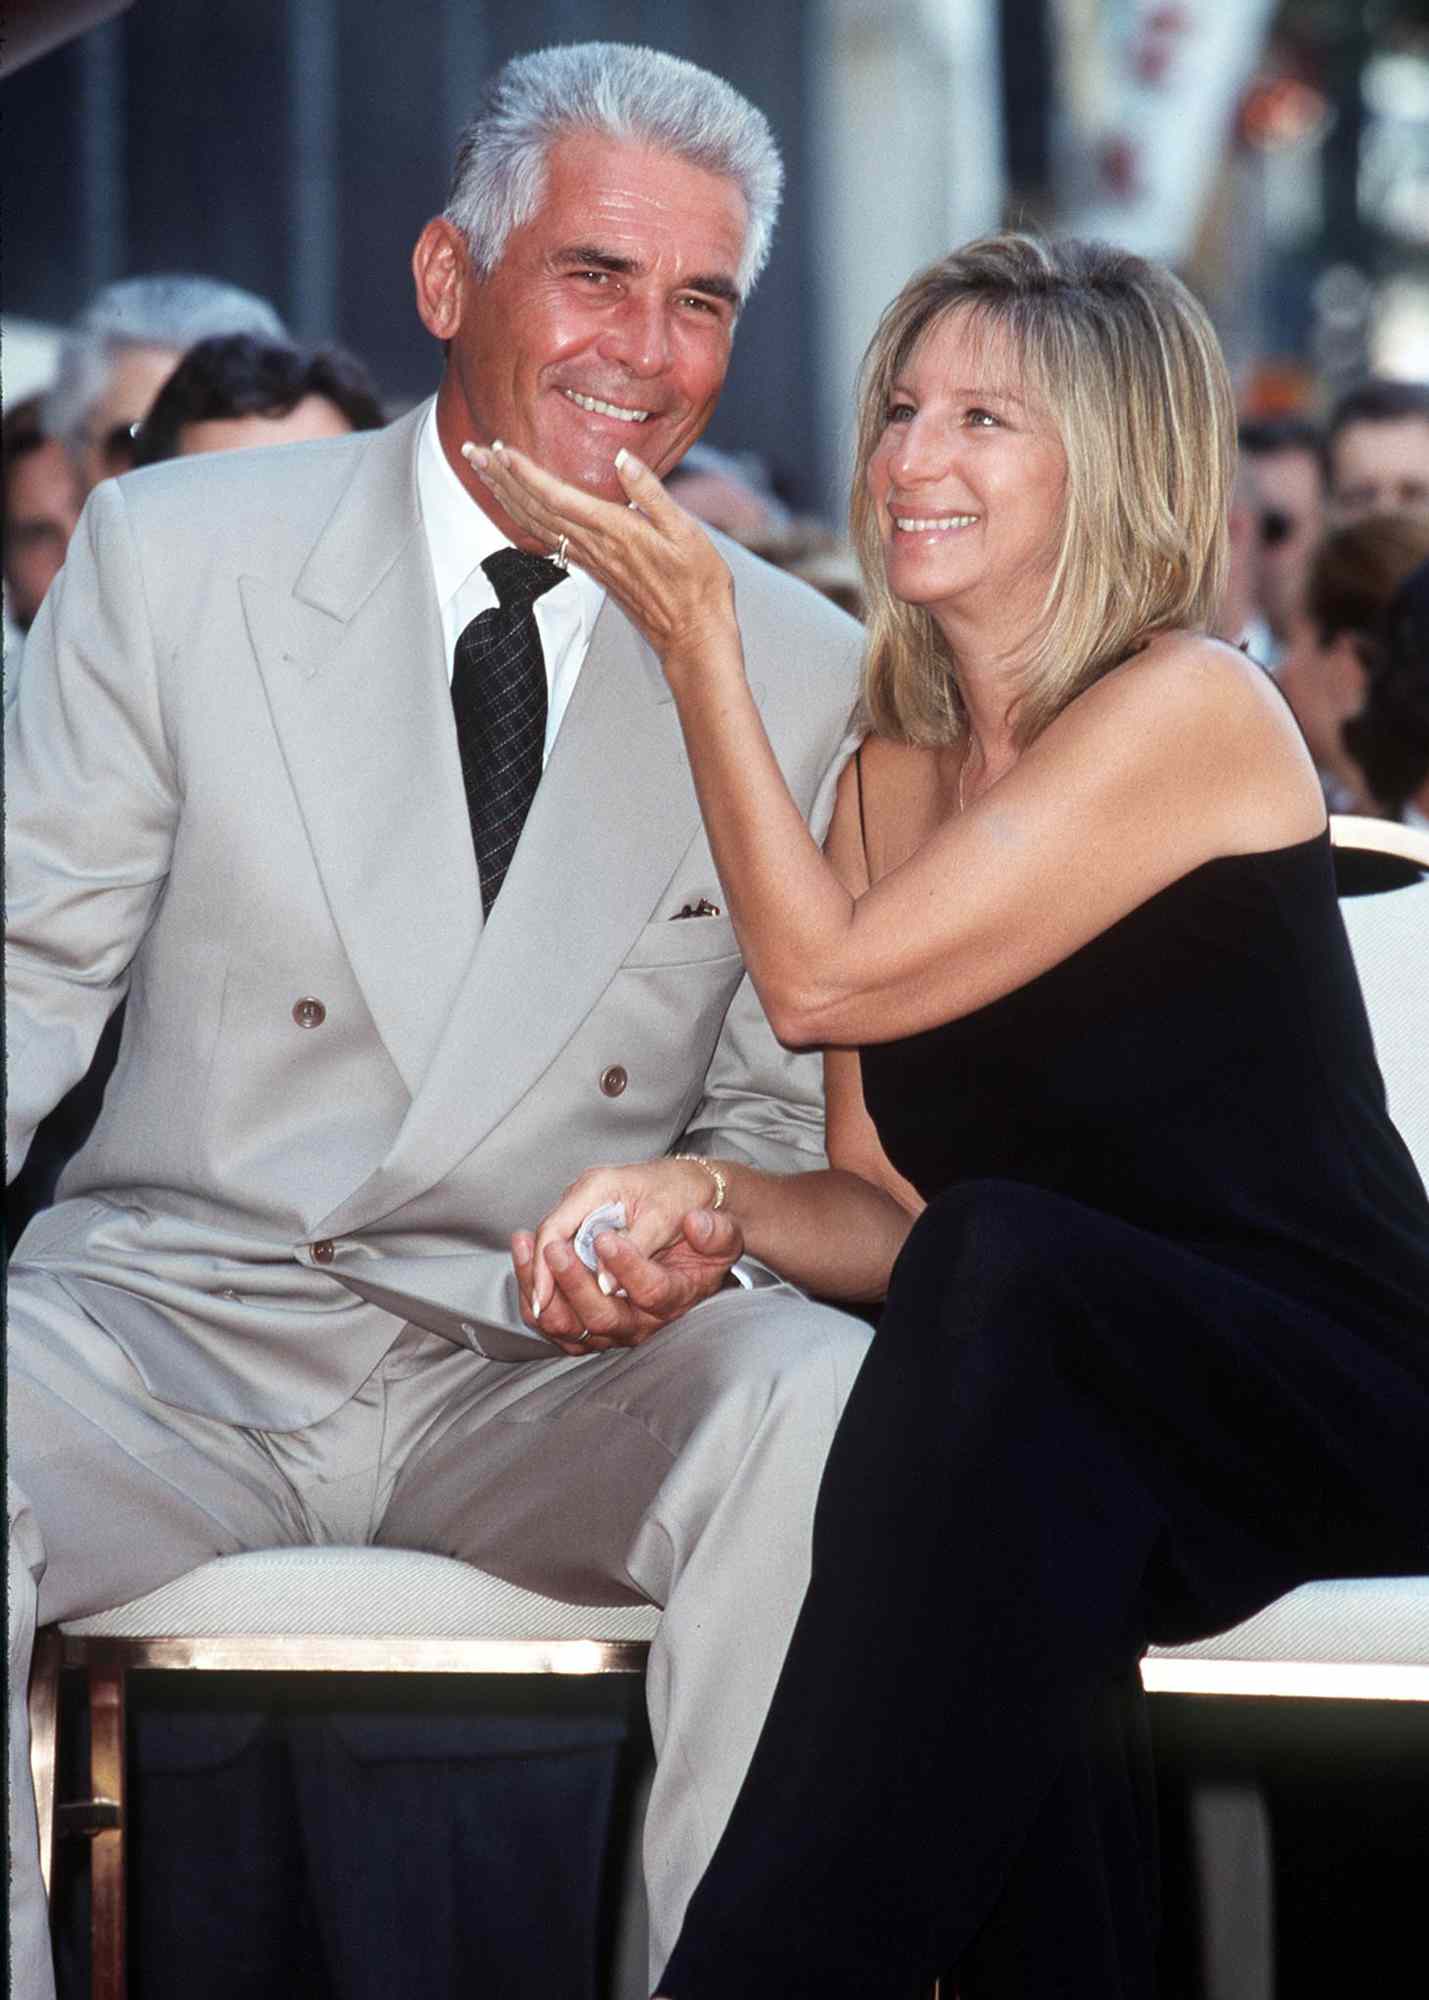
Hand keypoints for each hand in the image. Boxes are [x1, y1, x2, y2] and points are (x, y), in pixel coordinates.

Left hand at [462, 439, 736, 666]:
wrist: (694, 636)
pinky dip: (527, 518)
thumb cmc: (698, 585)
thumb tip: (622, 457)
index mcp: (615, 531)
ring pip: (537, 524)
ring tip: (484, 471)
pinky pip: (551, 539)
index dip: (525, 473)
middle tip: (472, 451)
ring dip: (507, 496)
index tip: (500, 449)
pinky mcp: (596, 570)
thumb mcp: (686, 532)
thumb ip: (651, 492)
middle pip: (535, 508)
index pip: (557, 497)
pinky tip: (518, 508)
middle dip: (501, 478)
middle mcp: (595, 546)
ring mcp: (592, 560)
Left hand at [510, 1158, 743, 1354]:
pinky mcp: (588, 1327)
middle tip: (556, 1247)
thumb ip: (713, 1231)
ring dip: (543, 1290)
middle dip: (574, 1283)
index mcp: (678, 1297)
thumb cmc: (700, 1240)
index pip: (652, 1290)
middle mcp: (644, 1323)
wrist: (685, 1253)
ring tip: (528, 1246)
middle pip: (603, 1318)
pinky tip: (524, 1257)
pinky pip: (554, 1323)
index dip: (627, 1266)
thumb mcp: (720, 1231)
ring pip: (570, 1326)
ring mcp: (613, 1329)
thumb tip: (696, 1224)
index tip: (606, 1237)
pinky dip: (533, 1295)